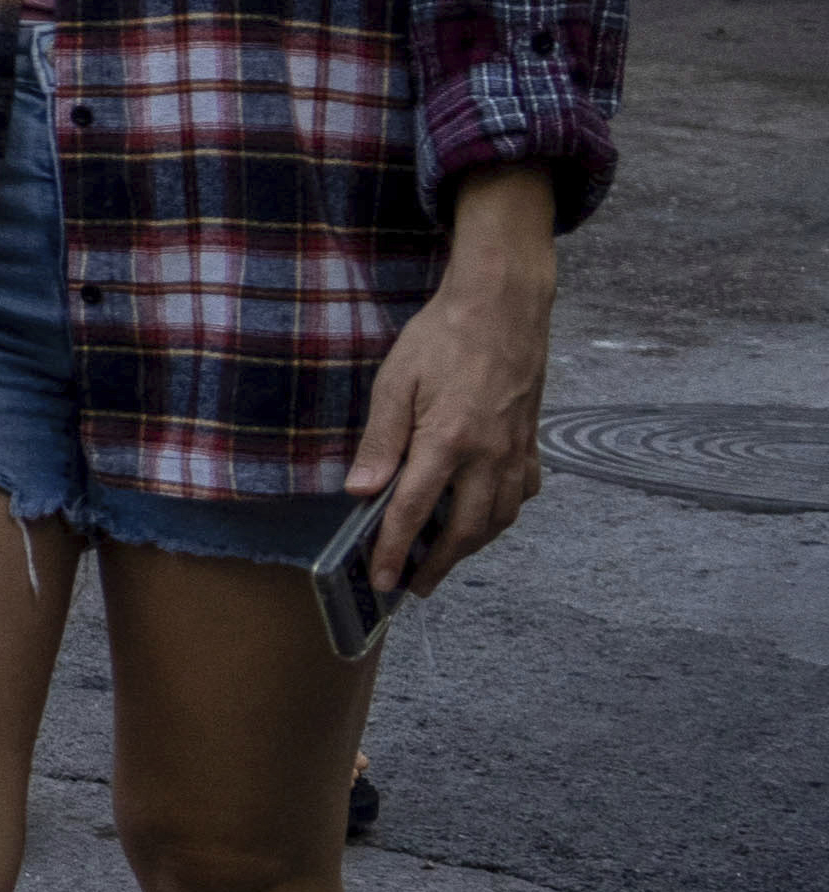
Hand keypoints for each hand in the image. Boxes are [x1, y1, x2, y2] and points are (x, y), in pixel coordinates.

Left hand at [354, 180, 560, 593]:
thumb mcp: (395, 381)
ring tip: (443, 559)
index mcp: (447, 442)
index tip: (383, 581)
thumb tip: (360, 492)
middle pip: (464, 529)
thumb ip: (380, 440)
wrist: (503, 306)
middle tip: (413, 585)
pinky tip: (484, 516)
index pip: (414, 512)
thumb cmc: (441, 338)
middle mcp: (488, 456)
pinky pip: (522, 494)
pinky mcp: (532, 442)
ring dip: (471, 546)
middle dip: (438, 564)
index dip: (395, 551)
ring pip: (499, 518)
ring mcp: (516, 451)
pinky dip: (502, 515)